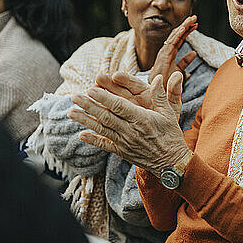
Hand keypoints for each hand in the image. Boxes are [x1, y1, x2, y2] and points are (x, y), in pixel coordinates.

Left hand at [69, 72, 189, 175]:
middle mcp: (131, 132)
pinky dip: (93, 140)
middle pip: (106, 117)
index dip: (105, 98)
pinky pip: (105, 145)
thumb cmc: (171, 136)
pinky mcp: (122, 152)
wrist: (172, 164)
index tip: (91, 89)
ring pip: (102, 129)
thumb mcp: (170, 114)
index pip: (120, 107)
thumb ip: (161, 96)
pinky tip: (81, 135)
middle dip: (89, 106)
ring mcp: (125, 143)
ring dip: (85, 120)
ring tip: (71, 112)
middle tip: (74, 96)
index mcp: (142, 120)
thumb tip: (157, 78)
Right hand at [149, 15, 197, 87]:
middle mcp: (166, 50)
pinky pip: (170, 43)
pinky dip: (177, 35)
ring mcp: (164, 52)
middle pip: (177, 34)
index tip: (196, 25)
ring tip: (192, 20)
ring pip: (174, 36)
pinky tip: (184, 28)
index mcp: (170, 52)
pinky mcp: (163, 56)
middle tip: (195, 18)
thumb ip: (185, 61)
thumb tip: (194, 52)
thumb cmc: (165, 81)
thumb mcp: (178, 70)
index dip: (187, 31)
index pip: (179, 38)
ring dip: (183, 27)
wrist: (156, 91)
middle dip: (186, 25)